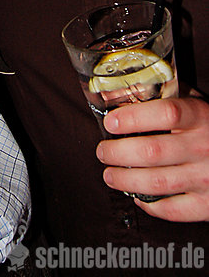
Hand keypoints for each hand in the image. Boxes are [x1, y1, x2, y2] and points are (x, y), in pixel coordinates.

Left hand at [96, 94, 208, 221]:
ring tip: (110, 174)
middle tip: (103, 151)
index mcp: (201, 117)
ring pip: (158, 182)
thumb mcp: (197, 104)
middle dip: (119, 152)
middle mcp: (204, 147)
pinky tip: (137, 196)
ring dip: (126, 179)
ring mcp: (206, 178)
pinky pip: (173, 210)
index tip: (111, 122)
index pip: (166, 113)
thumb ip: (168, 97)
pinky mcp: (207, 205)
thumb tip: (122, 91)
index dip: (134, 117)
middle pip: (154, 151)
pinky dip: (150, 205)